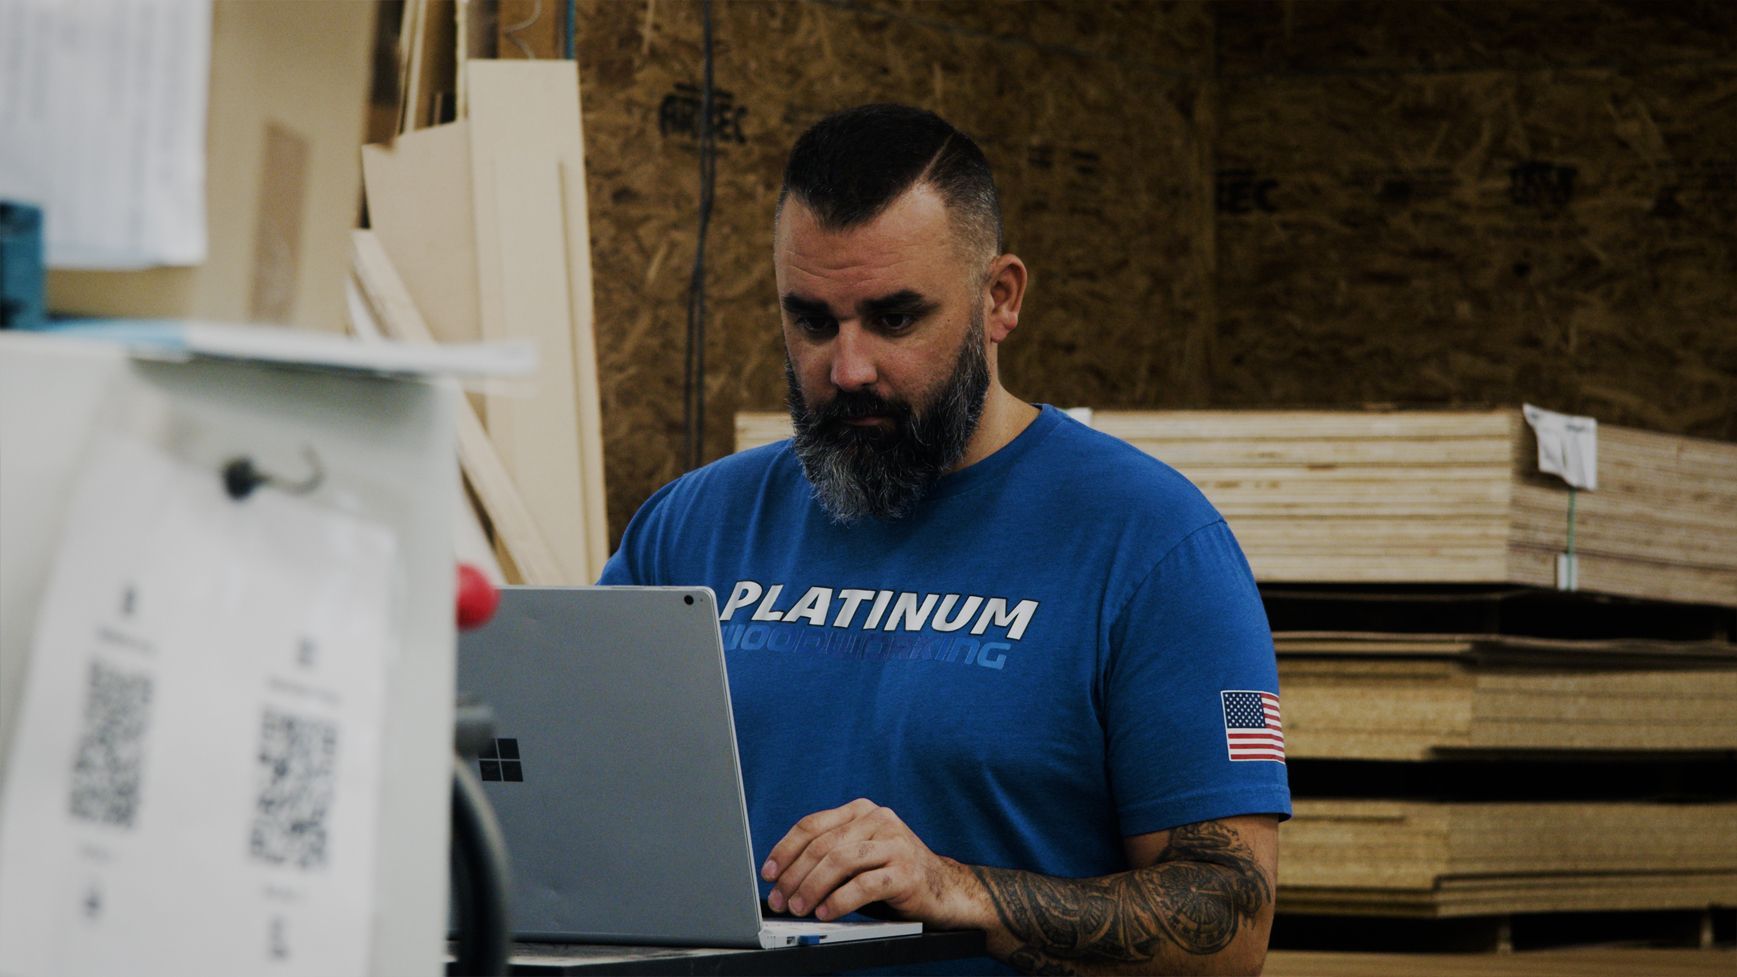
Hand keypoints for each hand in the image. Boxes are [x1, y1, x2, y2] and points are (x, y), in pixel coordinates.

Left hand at [761, 798, 977, 926]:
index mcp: (862, 811)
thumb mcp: (860, 855)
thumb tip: (782, 877)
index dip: (785, 850)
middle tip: (780, 900)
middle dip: (794, 876)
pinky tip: (826, 912)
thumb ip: (830, 854)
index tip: (768, 874)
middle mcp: (878, 820)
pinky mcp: (906, 871)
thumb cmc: (893, 874)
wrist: (944, 890)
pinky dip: (839, 901)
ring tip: (798, 909)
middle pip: (823, 845)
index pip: (812, 825)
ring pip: (840, 861)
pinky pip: (864, 885)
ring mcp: (894, 843)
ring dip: (812, 888)